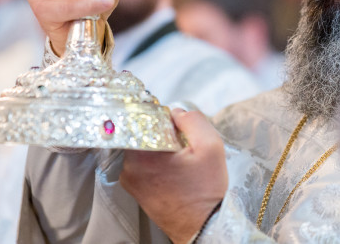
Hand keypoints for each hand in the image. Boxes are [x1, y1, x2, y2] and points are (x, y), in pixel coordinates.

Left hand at [120, 109, 227, 242]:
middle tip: (183, 144)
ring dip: (159, 148)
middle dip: (162, 133)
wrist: (202, 226)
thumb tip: (176, 112)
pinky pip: (142, 165)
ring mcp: (129, 180)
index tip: (175, 123)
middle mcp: (129, 167)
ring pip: (143, 149)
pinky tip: (174, 171)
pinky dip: (156, 163)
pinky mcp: (134, 190)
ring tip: (181, 160)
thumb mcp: (210, 146)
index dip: (162, 116)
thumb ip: (193, 120)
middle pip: (142, 133)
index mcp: (142, 153)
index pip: (143, 118)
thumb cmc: (206, 190)